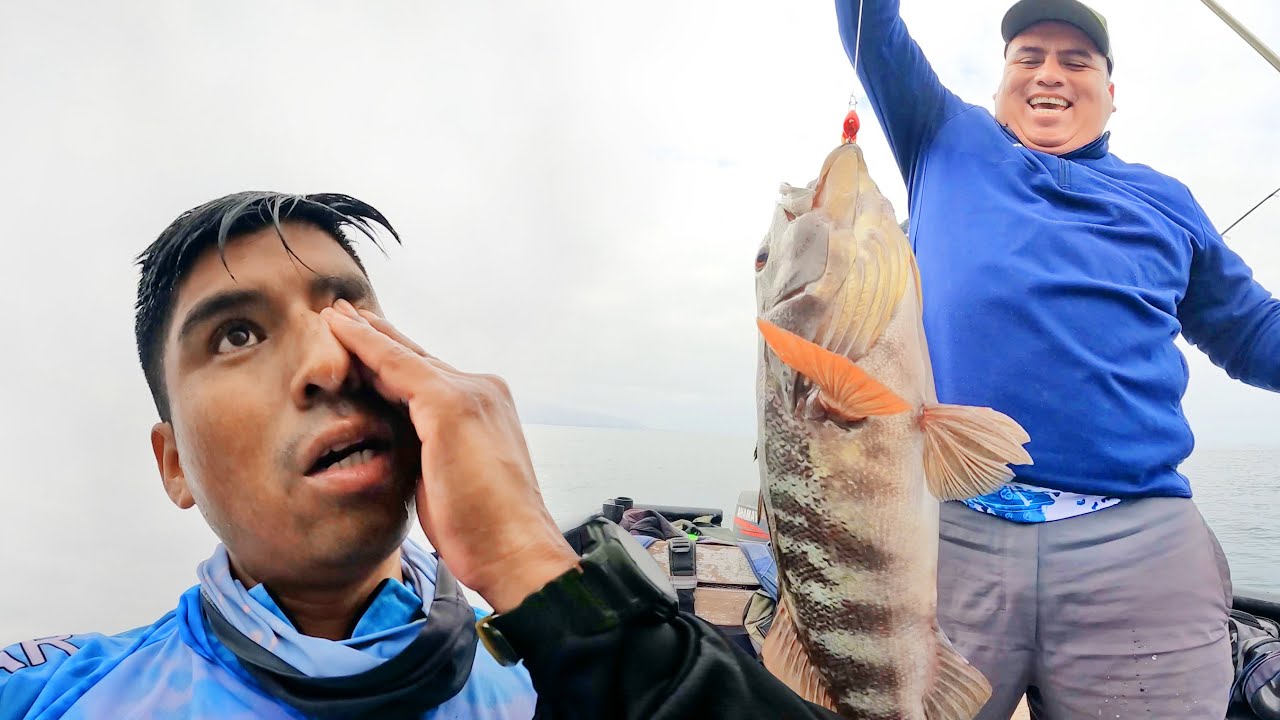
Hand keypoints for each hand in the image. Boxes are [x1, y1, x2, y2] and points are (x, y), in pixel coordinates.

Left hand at [321, 300, 578, 611]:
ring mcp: (469, 393)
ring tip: (333, 316)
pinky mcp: (451, 405)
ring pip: (404, 356)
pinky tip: (339, 330)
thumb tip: (406, 448)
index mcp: (486, 409)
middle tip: (344, 316)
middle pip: (417, 359)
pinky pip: (396, 365)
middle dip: (378, 338)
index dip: (393, 362)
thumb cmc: (484, 530)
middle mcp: (482, 390)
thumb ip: (432, 452)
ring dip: (364, 333)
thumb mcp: (450, 481)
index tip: (364, 347)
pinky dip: (365, 345)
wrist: (513, 551)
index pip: (430, 379)